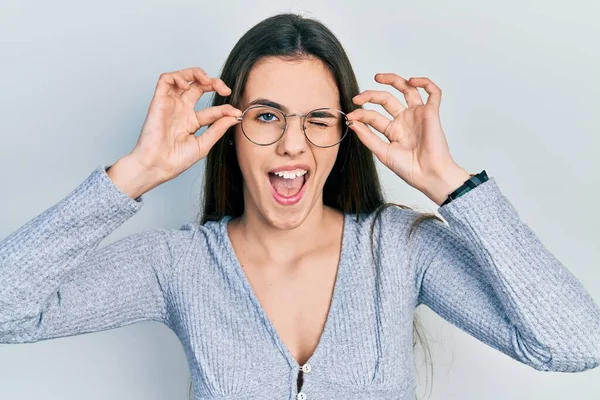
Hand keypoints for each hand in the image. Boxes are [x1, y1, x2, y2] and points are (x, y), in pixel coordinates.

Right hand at [129, 67, 241, 183]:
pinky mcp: (159, 101)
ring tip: (208, 81)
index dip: (226, 109)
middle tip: (225, 90)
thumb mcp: (203, 144)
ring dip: (197, 73)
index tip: (236, 113)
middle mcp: (182, 110)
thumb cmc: (175, 160)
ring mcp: (171, 105)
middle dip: (214, 83)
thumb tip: (234, 116)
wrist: (158, 166)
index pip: (213, 109)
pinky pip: (166, 79)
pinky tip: (187, 85)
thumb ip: (218, 129)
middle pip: (199, 87)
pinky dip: (178, 76)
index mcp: (192, 122)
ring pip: (183, 78)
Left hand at [346, 73, 470, 204]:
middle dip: (371, 95)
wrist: (428, 175)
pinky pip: (433, 93)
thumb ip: (367, 136)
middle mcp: (404, 120)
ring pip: (407, 89)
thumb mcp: (382, 152)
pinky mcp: (431, 113)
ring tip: (378, 78)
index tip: (350, 117)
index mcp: (392, 130)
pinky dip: (425, 83)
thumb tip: (352, 122)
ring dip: (393, 80)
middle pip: (386, 99)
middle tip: (358, 98)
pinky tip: (412, 81)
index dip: (361, 114)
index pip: (373, 116)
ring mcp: (417, 115)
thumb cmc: (408, 169)